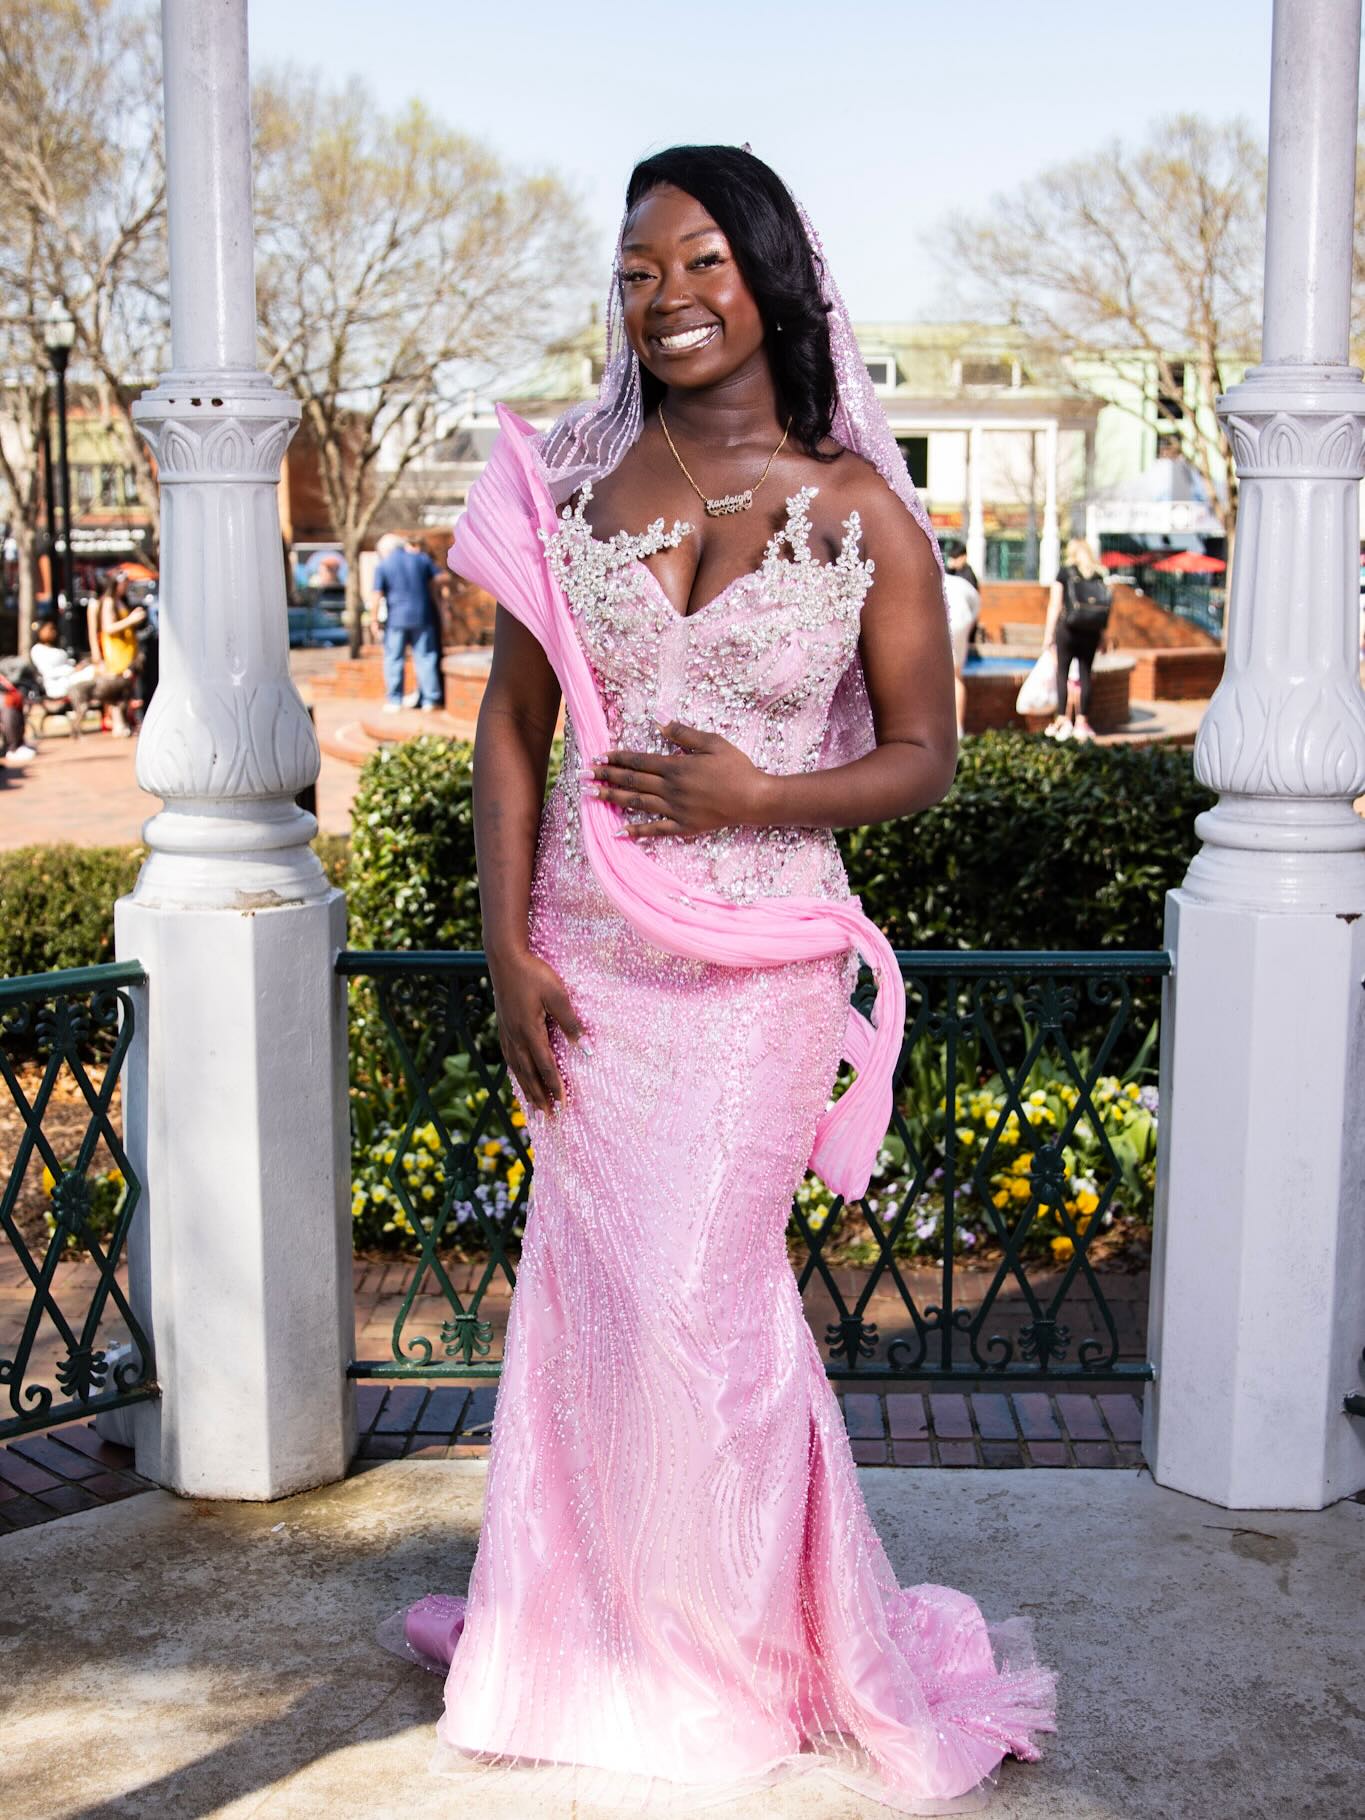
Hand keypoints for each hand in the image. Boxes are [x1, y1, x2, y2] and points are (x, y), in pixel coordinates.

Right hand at [488, 947, 582, 1114]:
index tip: (563, 1104)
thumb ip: (571, 1022)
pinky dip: (516, 1072)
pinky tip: (520, 1076)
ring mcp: (507, 1032)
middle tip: (549, 1116)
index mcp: (530, 1031)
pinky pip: (510, 1057)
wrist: (505, 958)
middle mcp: (516, 1036)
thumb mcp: (558, 995)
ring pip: (517, 1068)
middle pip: (529, 1074)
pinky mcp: (503, 1026)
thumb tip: (586, 1048)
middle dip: (540, 1096)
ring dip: (527, 1088)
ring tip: (534, 1106)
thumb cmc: (534, 973)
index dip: (555, 1086)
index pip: (546, 1066)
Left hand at [583, 719, 769, 839]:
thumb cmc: (736, 767)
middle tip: (582, 775)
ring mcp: (676, 809)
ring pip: (637, 803)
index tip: (598, 756)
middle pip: (632, 780)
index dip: (616, 758)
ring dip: (613, 797)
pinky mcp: (684, 826)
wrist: (754, 798)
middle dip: (606, 776)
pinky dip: (637, 832)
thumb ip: (684, 733)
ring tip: (592, 795)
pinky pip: (656, 830)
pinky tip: (619, 833)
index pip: (638, 760)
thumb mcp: (713, 742)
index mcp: (676, 766)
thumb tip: (659, 722)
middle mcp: (671, 788)